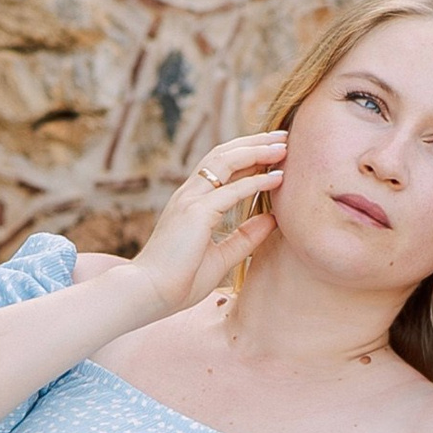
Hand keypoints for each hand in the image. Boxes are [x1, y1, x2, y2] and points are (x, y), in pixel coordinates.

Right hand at [127, 132, 284, 315]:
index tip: (274, 151)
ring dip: (256, 151)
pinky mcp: (195, 213)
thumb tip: (273, 220)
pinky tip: (277, 178)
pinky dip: (255, 181)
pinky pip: (230, 190)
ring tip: (283, 147)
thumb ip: (246, 238)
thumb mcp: (222, 257)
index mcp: (191, 204)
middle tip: (283, 137)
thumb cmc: (179, 282)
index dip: (248, 155)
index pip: (221, 167)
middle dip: (255, 143)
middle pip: (223, 155)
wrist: (148, 295)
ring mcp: (189, 201)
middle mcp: (189, 196)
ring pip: (225, 161)